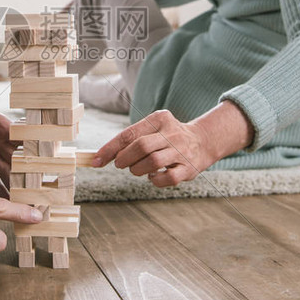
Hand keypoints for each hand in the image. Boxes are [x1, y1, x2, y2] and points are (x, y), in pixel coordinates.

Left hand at [92, 103, 253, 186]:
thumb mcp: (152, 129)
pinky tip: (153, 176)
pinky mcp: (189, 169)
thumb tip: (101, 155)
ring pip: (153, 162)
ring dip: (138, 169)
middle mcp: (172, 133)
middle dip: (124, 159)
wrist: (202, 141)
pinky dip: (155, 180)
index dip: (110, 149)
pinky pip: (167, 178)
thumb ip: (130, 139)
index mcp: (159, 119)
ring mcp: (182, 151)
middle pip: (141, 146)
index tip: (96, 160)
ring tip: (137, 169)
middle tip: (120, 164)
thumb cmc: (167, 137)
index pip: (129, 134)